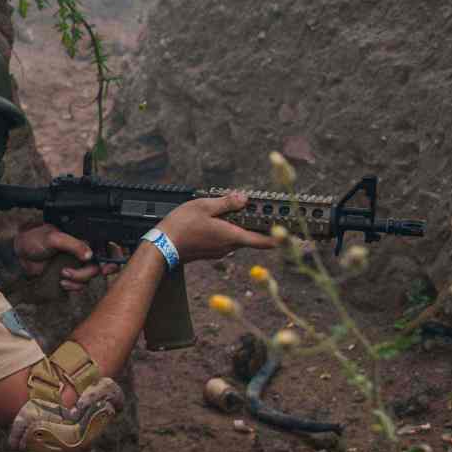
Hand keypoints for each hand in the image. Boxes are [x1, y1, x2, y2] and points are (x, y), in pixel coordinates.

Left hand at [13, 224, 115, 288]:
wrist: (19, 255)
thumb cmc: (34, 240)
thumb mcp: (54, 238)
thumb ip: (73, 244)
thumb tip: (90, 254)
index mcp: (82, 238)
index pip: (105, 246)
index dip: (112, 257)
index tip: (106, 267)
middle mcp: (82, 251)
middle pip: (99, 266)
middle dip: (89, 273)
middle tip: (81, 275)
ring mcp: (77, 264)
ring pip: (89, 277)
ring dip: (78, 280)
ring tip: (63, 274)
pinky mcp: (70, 276)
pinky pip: (79, 285)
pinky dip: (72, 286)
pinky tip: (61, 281)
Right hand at [159, 193, 276, 262]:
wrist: (161, 247)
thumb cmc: (181, 227)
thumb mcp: (205, 206)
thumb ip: (227, 203)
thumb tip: (244, 198)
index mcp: (233, 236)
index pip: (264, 241)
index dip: (280, 238)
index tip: (290, 233)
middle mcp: (229, 247)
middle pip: (250, 236)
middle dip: (254, 223)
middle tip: (255, 208)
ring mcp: (219, 251)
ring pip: (236, 237)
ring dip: (236, 225)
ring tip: (228, 210)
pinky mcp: (210, 252)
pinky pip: (224, 240)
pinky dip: (225, 230)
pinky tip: (213, 221)